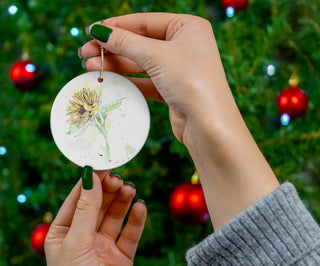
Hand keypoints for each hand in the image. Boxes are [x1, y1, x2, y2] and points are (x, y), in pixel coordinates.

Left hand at [45, 171, 146, 265]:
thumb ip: (86, 209)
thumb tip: (91, 178)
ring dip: (123, 201)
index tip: (103, 165)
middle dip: (108, 191)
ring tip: (130, 189)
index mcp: (64, 232)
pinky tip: (140, 208)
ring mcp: (103, 246)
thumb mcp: (76, 242)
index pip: (78, 199)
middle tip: (119, 178)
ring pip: (115, 216)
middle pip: (99, 205)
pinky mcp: (122, 256)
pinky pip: (130, 233)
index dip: (90, 182)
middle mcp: (84, 237)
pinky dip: (136, 220)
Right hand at [80, 13, 230, 142]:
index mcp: (187, 27)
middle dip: (112, 48)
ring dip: (116, 65)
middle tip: (85, 53)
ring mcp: (179, 69)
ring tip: (90, 67)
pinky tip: (108, 80)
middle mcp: (184, 46)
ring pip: (141, 63)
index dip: (116, 26)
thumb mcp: (156, 55)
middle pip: (141, 42)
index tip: (91, 31)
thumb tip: (99, 31)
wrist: (208, 124)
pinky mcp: (173, 90)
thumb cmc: (190, 81)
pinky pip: (146, 81)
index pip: (144, 22)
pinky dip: (128, 81)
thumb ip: (126, 42)